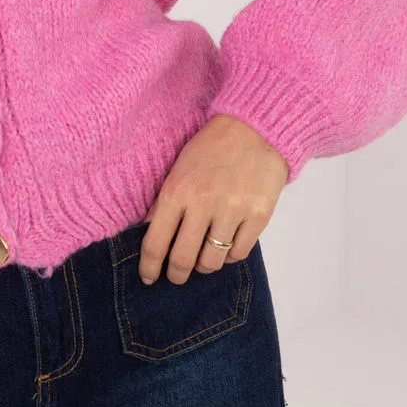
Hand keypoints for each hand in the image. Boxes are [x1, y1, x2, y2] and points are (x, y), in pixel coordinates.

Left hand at [138, 114, 288, 284]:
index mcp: (176, 191)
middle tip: (176, 276)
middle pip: (183, 259)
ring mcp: (233, 212)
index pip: (156, 242)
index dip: (149, 267)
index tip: (148, 278)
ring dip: (204, 266)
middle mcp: (203, 204)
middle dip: (176, 275)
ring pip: (212, 261)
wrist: (256, 129)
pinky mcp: (259, 217)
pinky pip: (238, 253)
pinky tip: (225, 246)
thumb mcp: (178, 167)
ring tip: (202, 259)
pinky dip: (229, 256)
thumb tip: (148, 231)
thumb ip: (163, 201)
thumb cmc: (211, 146)